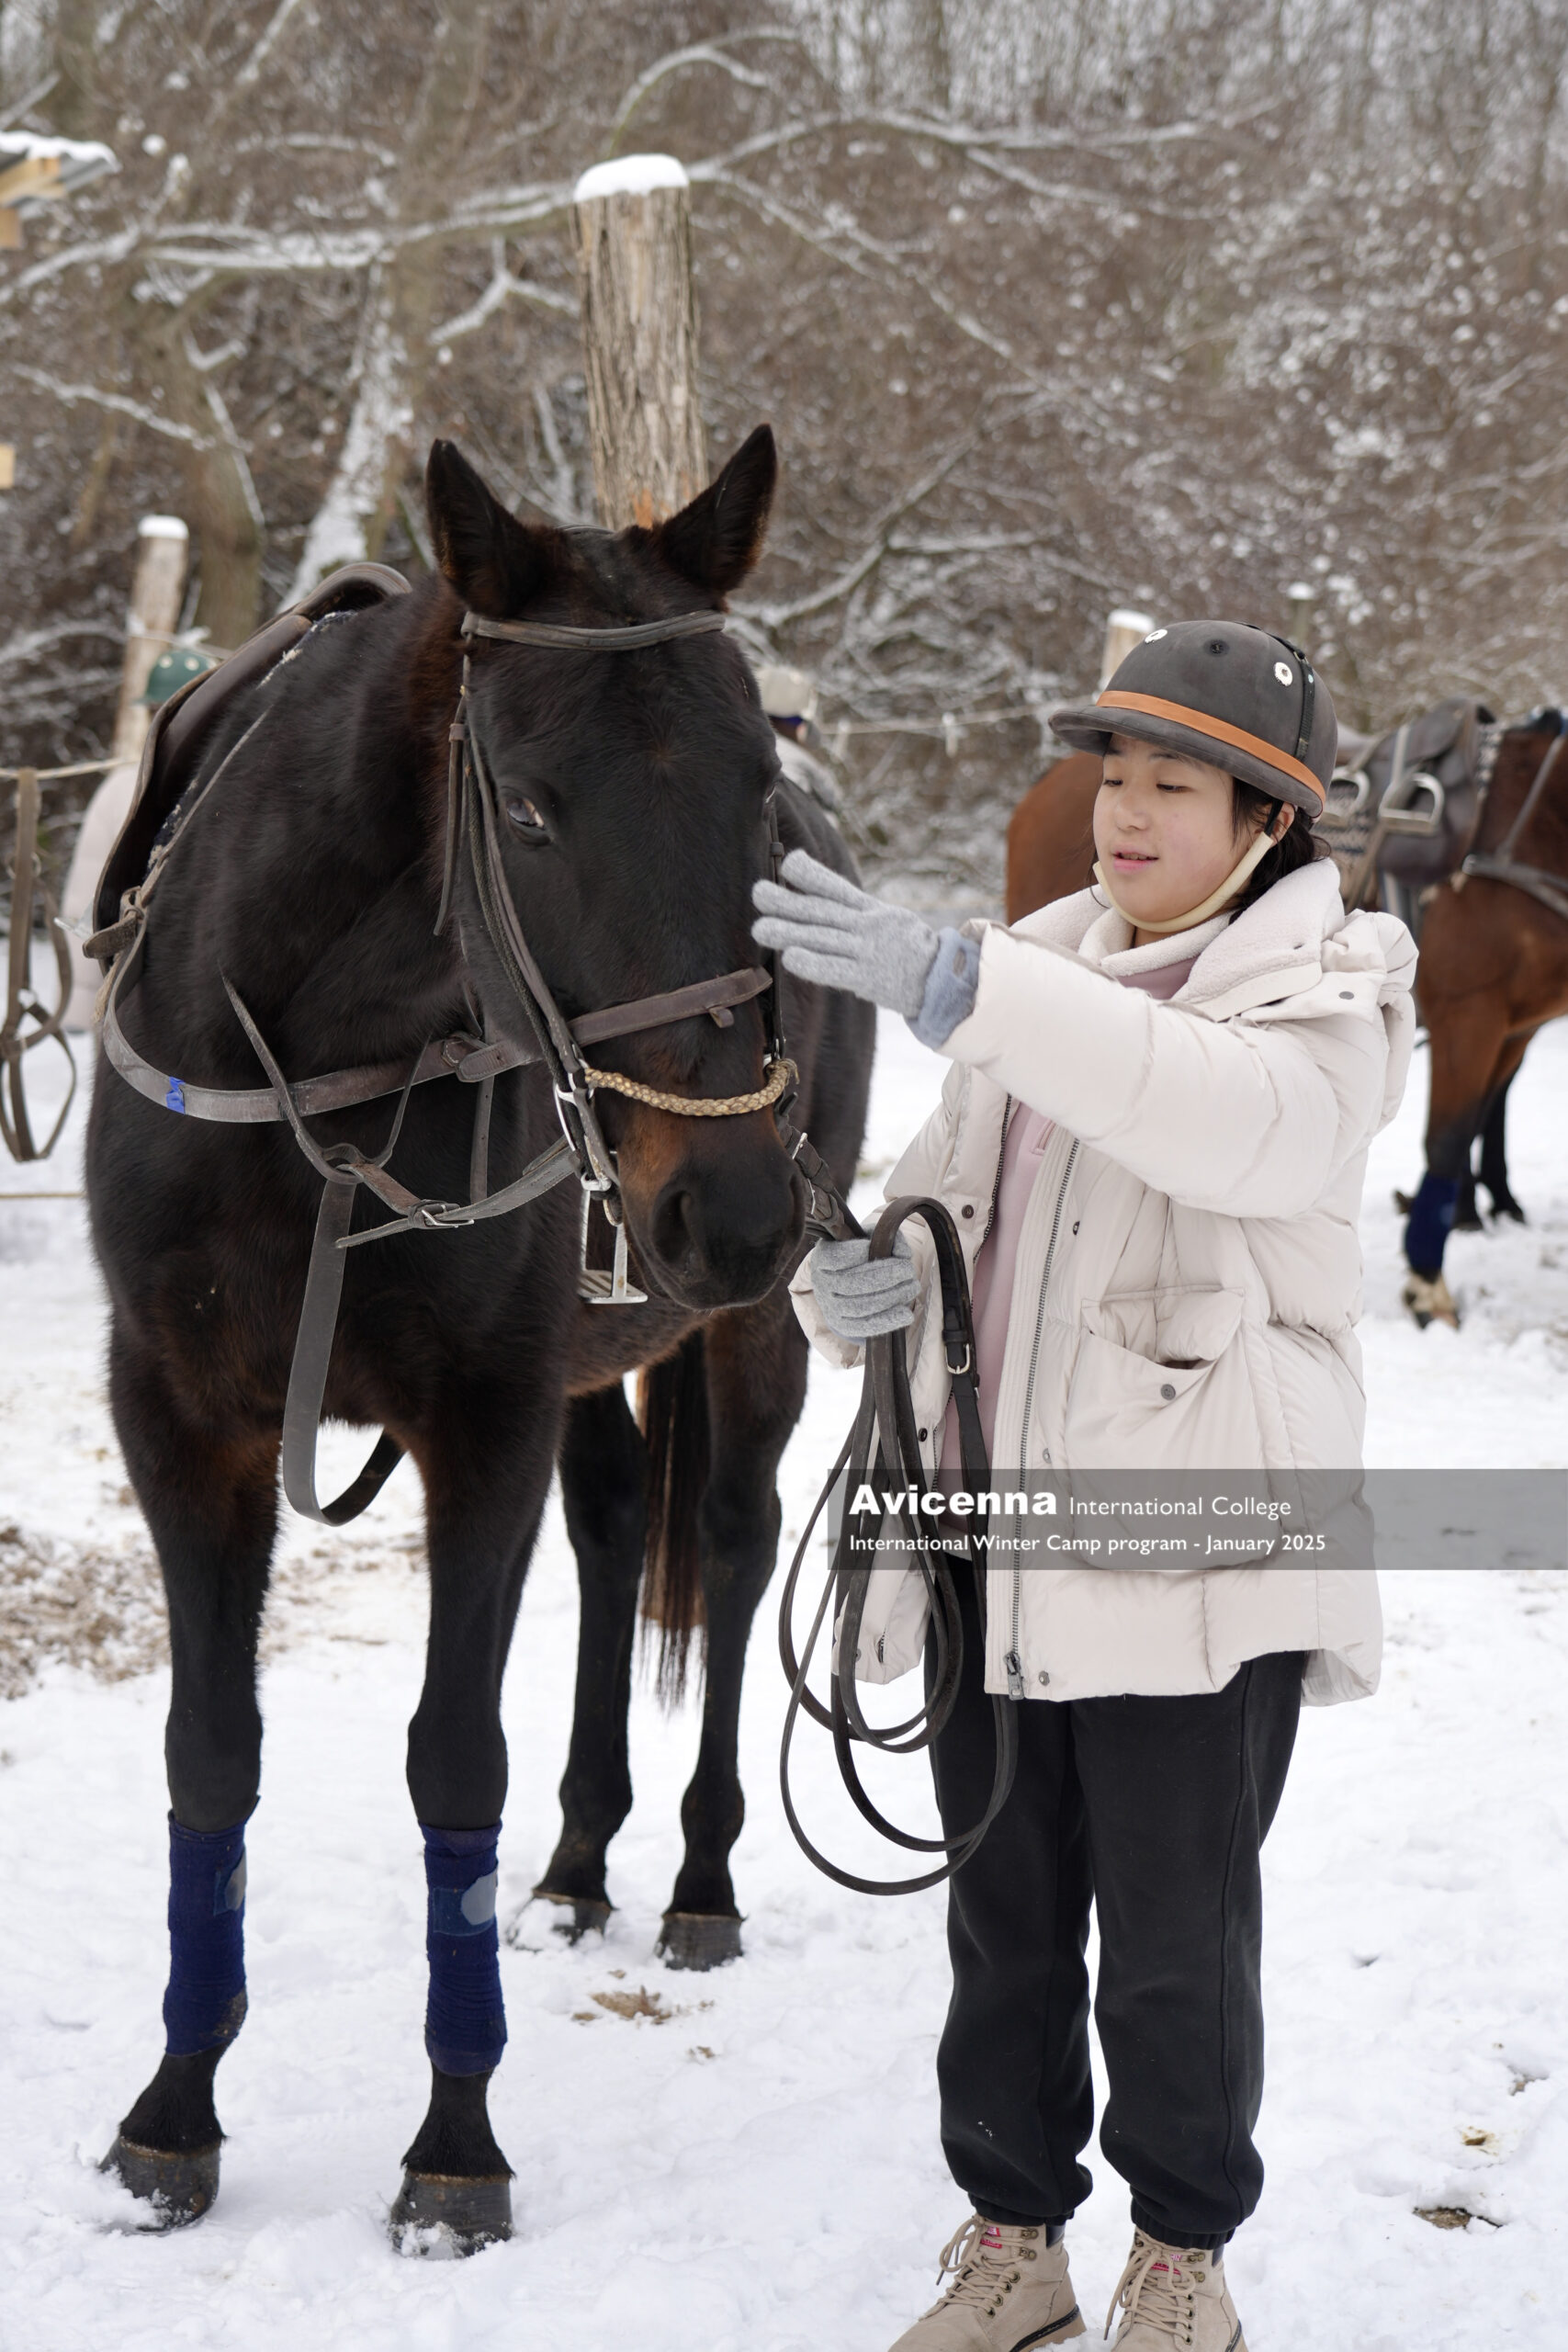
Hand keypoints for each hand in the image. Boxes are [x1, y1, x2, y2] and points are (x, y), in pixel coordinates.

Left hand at [753, 849, 938, 1017]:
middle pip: (822, 911)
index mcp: (871, 910)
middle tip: (758, 892)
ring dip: (790, 932)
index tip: (788, 864)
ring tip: (761, 929)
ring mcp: (867, 952)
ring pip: (823, 938)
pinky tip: (790, 958)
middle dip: (788, 902)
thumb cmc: (908, 948)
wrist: (942, 979)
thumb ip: (855, 908)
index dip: (812, 875)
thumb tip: (820, 893)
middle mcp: (867, 926)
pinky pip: (836, 970)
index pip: (837, 888)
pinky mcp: (867, 978)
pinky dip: (813, 963)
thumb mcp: (888, 918)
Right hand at [808, 1233, 918, 1341]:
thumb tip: (904, 1253)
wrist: (844, 1286)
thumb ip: (886, 1238)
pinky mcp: (842, 1326)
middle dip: (885, 1275)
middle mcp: (821, 1284)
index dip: (861, 1252)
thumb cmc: (860, 1257)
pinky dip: (887, 1321)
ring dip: (890, 1297)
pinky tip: (906, 1314)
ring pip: (859, 1306)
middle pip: (852, 1282)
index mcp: (822, 1258)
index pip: (837, 1257)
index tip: (885, 1248)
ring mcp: (830, 1307)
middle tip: (908, 1269)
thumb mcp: (868, 1239)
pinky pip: (864, 1327)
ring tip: (912, 1287)